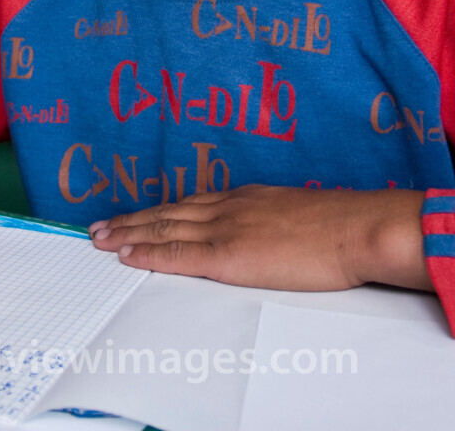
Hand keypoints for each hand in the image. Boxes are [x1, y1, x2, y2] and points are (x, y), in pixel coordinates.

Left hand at [87, 185, 431, 292]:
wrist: (356, 228)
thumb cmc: (341, 226)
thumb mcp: (299, 214)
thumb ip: (276, 221)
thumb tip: (272, 233)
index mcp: (246, 198)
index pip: (191, 203)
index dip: (159, 210)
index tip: (136, 215)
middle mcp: (228, 207)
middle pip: (167, 212)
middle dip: (131, 219)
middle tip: (98, 226)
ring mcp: (225, 229)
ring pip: (163, 229)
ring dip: (127, 233)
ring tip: (99, 239)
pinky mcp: (227, 256)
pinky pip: (176, 255)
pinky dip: (146, 253)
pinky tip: (125, 255)